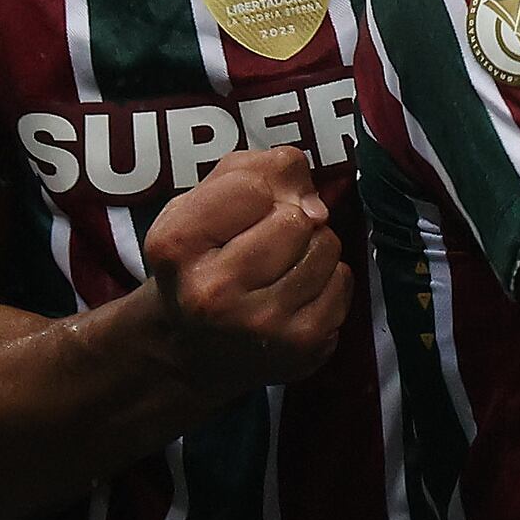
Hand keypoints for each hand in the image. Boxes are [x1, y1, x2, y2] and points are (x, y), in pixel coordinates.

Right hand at [114, 151, 348, 399]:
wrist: (188, 348)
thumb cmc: (197, 262)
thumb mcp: (195, 207)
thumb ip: (248, 172)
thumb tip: (312, 195)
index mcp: (177, 245)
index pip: (252, 185)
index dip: (260, 186)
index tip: (248, 207)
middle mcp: (214, 291)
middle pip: (295, 218)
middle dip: (290, 218)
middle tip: (267, 241)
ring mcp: (261, 324)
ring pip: (325, 246)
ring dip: (312, 246)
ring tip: (282, 265)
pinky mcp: (302, 345)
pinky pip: (342, 281)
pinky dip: (328, 279)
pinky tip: (297, 293)